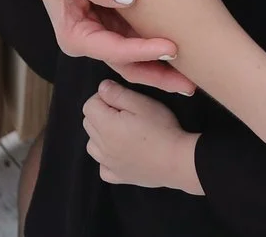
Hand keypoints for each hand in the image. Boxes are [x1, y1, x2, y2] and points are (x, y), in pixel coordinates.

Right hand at [28, 0, 193, 94]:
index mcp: (75, 37)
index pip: (114, 52)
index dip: (144, 52)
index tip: (172, 48)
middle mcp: (90, 39)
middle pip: (128, 65)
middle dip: (158, 75)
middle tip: (189, 83)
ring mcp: (104, 30)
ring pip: (137, 55)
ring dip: (162, 64)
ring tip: (193, 72)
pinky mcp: (116, 17)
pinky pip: (140, 35)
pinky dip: (157, 41)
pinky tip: (181, 45)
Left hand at [83, 80, 202, 193]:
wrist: (177, 161)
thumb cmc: (162, 129)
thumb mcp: (142, 103)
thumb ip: (118, 93)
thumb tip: (102, 88)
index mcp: (106, 126)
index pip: (89, 106)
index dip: (104, 98)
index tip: (121, 100)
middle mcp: (102, 147)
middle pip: (89, 124)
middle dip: (101, 114)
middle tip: (125, 113)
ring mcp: (108, 164)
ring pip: (92, 145)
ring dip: (102, 136)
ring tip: (123, 132)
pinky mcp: (118, 177)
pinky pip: (102, 167)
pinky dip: (107, 158)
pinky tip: (122, 153)